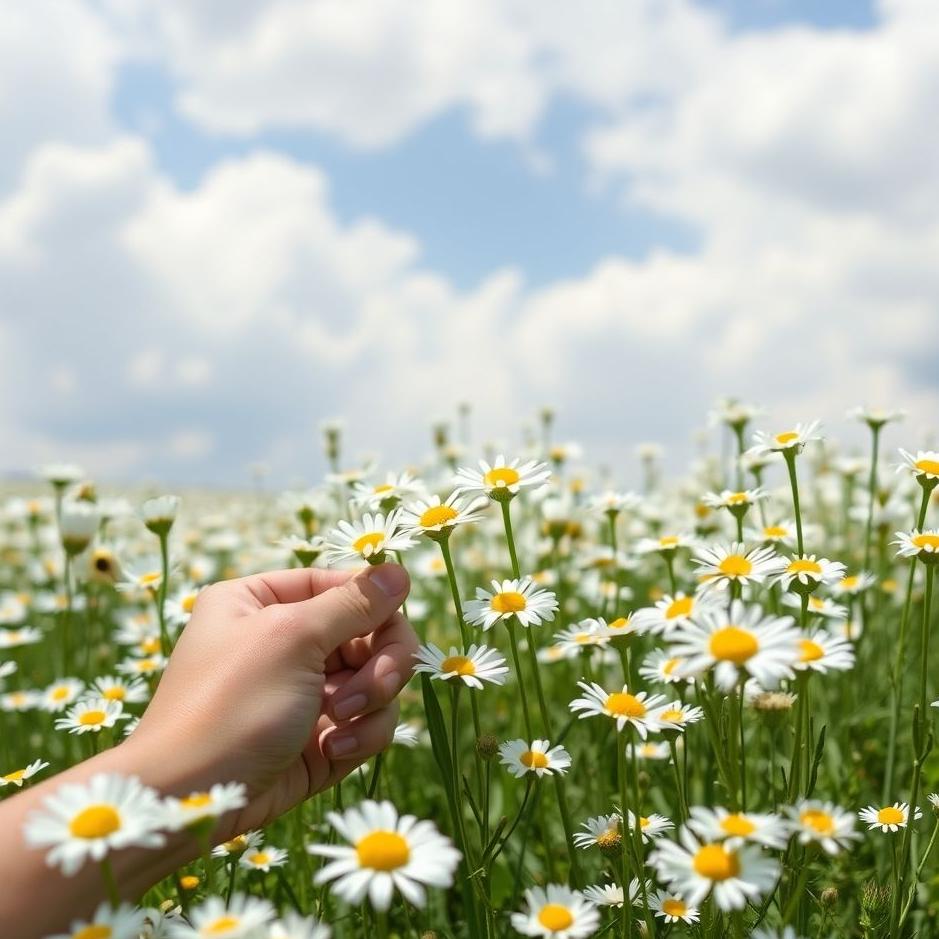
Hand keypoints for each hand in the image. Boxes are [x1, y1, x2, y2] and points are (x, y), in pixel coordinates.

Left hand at [127, 563, 415, 834]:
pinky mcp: (322, 737)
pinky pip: (370, 721)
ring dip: (371, 700)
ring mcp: (306, 691)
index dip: (375, 606)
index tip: (391, 630)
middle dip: (379, 662)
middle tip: (374, 688)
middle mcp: (286, 641)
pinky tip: (331, 751)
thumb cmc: (230, 706)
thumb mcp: (291, 639)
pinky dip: (362, 735)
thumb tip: (399, 571)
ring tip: (338, 723)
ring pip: (379, 678)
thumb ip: (353, 604)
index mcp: (263, 601)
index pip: (343, 586)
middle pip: (372, 631)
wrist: (188, 803)